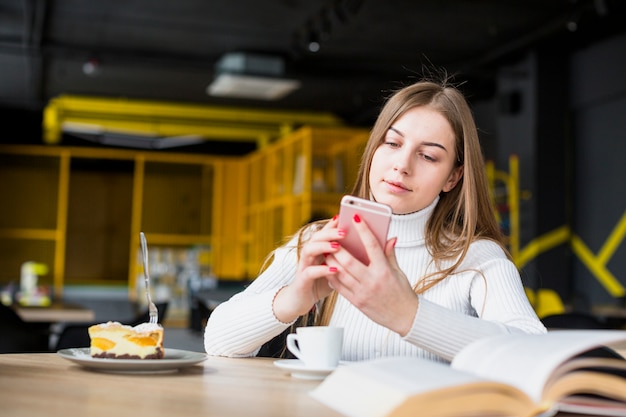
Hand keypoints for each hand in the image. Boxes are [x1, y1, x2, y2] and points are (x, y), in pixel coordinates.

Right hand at [272, 217, 344, 322]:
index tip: (346, 217)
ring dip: (323, 246)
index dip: (333, 224)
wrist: (300, 302)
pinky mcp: (302, 280)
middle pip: (316, 237)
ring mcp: (304, 266)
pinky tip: (333, 269)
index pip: (325, 233)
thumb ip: (346, 258)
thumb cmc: (321, 284)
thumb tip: (366, 249)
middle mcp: (309, 255)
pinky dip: (321, 269)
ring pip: (309, 250)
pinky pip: (309, 272)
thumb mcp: (335, 269)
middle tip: (345, 231)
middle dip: (330, 232)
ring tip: (337, 246)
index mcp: (318, 250)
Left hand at [325, 214, 417, 335]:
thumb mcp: (398, 272)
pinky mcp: (356, 302)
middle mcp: (372, 281)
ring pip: (340, 273)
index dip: (363, 230)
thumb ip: (390, 254)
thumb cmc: (402, 294)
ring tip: (327, 250)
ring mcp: (362, 292)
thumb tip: (389, 237)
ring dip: (331, 260)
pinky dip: (332, 275)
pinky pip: (339, 287)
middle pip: (349, 260)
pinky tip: (329, 267)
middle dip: (338, 247)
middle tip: (332, 236)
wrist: (404, 318)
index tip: (356, 218)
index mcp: (384, 271)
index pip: (372, 246)